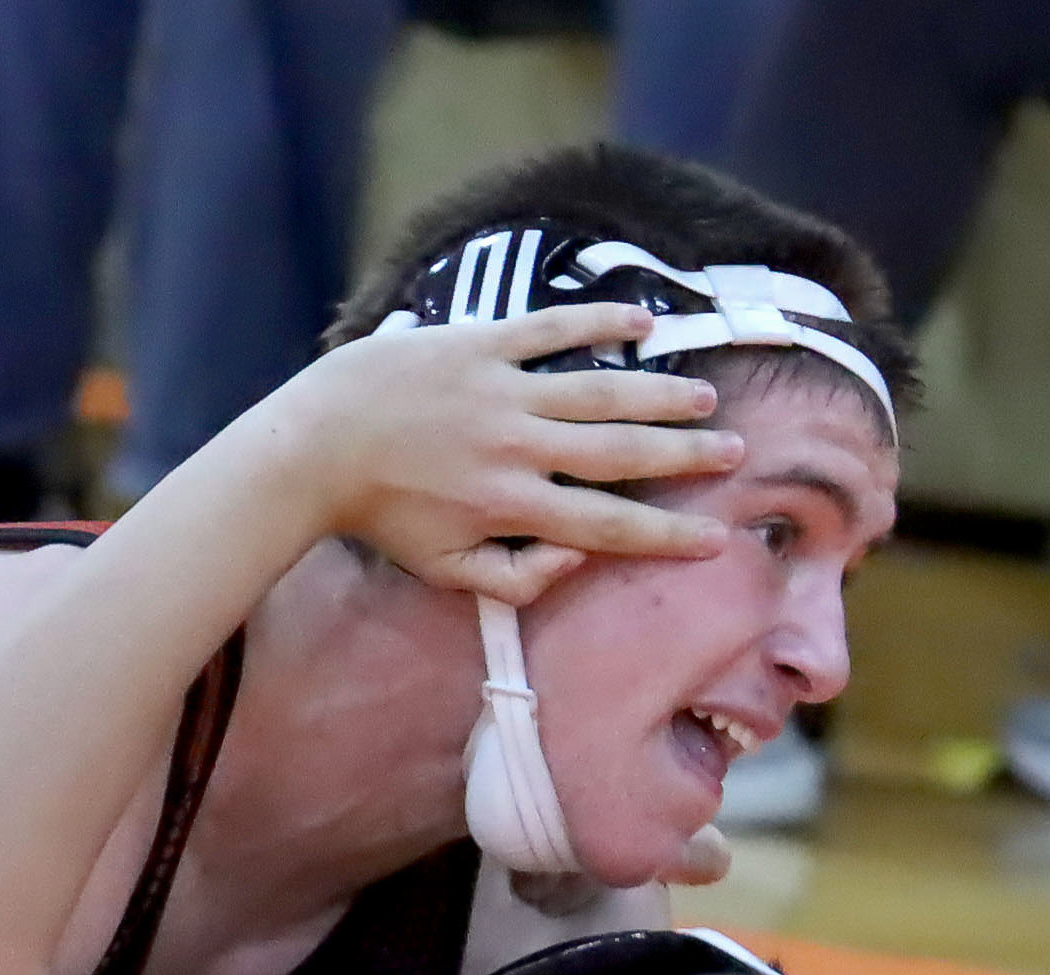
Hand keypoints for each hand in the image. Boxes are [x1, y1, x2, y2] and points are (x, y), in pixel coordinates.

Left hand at [264, 304, 740, 604]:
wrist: (314, 448)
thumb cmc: (380, 514)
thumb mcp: (442, 568)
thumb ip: (512, 578)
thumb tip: (574, 559)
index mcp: (511, 506)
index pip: (607, 524)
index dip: (665, 534)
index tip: (714, 538)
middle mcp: (519, 447)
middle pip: (622, 451)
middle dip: (685, 455)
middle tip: (735, 452)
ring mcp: (502, 391)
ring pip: (602, 388)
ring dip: (661, 391)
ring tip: (706, 399)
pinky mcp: (479, 345)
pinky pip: (552, 328)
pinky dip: (601, 322)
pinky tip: (644, 323)